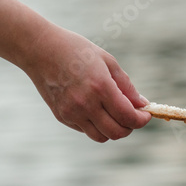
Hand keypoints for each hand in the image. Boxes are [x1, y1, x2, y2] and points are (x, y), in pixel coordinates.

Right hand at [21, 25, 150, 142]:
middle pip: (117, 133)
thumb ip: (127, 86)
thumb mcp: (107, 61)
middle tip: (132, 116)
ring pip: (102, 137)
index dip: (142, 119)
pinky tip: (96, 110)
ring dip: (113, 130)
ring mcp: (71, 112)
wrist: (38, 48)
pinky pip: (86, 131)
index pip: (128, 117)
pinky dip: (96, 126)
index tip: (146, 114)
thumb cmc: (76, 51)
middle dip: (131, 127)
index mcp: (100, 87)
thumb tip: (142, 104)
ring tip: (115, 115)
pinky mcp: (61, 116)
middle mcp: (85, 103)